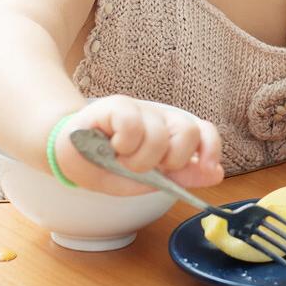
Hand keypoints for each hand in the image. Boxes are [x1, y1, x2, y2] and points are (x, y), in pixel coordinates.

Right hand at [54, 95, 223, 194]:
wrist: (69, 154)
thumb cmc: (109, 166)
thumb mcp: (147, 180)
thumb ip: (181, 177)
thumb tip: (216, 174)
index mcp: (173, 136)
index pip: (205, 133)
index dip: (210, 149)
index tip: (207, 168)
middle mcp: (161, 120)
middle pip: (188, 132)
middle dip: (170, 160)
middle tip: (147, 168)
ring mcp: (141, 110)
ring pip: (159, 135)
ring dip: (138, 159)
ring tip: (121, 160)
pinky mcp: (118, 105)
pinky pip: (133, 124)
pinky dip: (123, 143)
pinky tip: (112, 146)